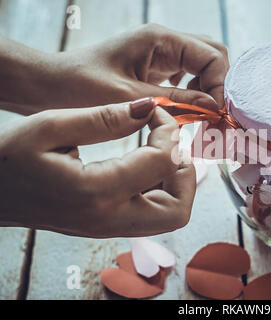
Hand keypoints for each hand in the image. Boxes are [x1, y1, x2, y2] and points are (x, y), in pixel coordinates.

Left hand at [0, 24, 228, 113]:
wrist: (50, 85)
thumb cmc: (79, 87)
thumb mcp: (130, 97)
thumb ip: (176, 100)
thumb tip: (213, 107)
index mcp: (160, 39)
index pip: (211, 55)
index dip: (220, 85)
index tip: (216, 115)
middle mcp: (164, 42)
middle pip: (212, 55)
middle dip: (219, 85)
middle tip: (214, 116)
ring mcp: (161, 53)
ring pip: (202, 65)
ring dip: (208, 90)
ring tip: (202, 116)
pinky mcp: (155, 68)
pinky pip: (187, 76)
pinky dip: (194, 93)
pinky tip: (187, 111)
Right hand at [0, 98, 195, 237]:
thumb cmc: (7, 158)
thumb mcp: (49, 126)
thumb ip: (103, 118)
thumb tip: (149, 108)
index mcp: (96, 191)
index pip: (163, 162)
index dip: (170, 130)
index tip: (155, 113)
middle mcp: (109, 219)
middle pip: (179, 209)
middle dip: (186, 172)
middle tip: (169, 144)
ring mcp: (109, 228)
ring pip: (170, 216)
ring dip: (176, 183)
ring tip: (158, 151)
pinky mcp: (106, 227)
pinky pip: (151, 215)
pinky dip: (161, 191)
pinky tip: (144, 165)